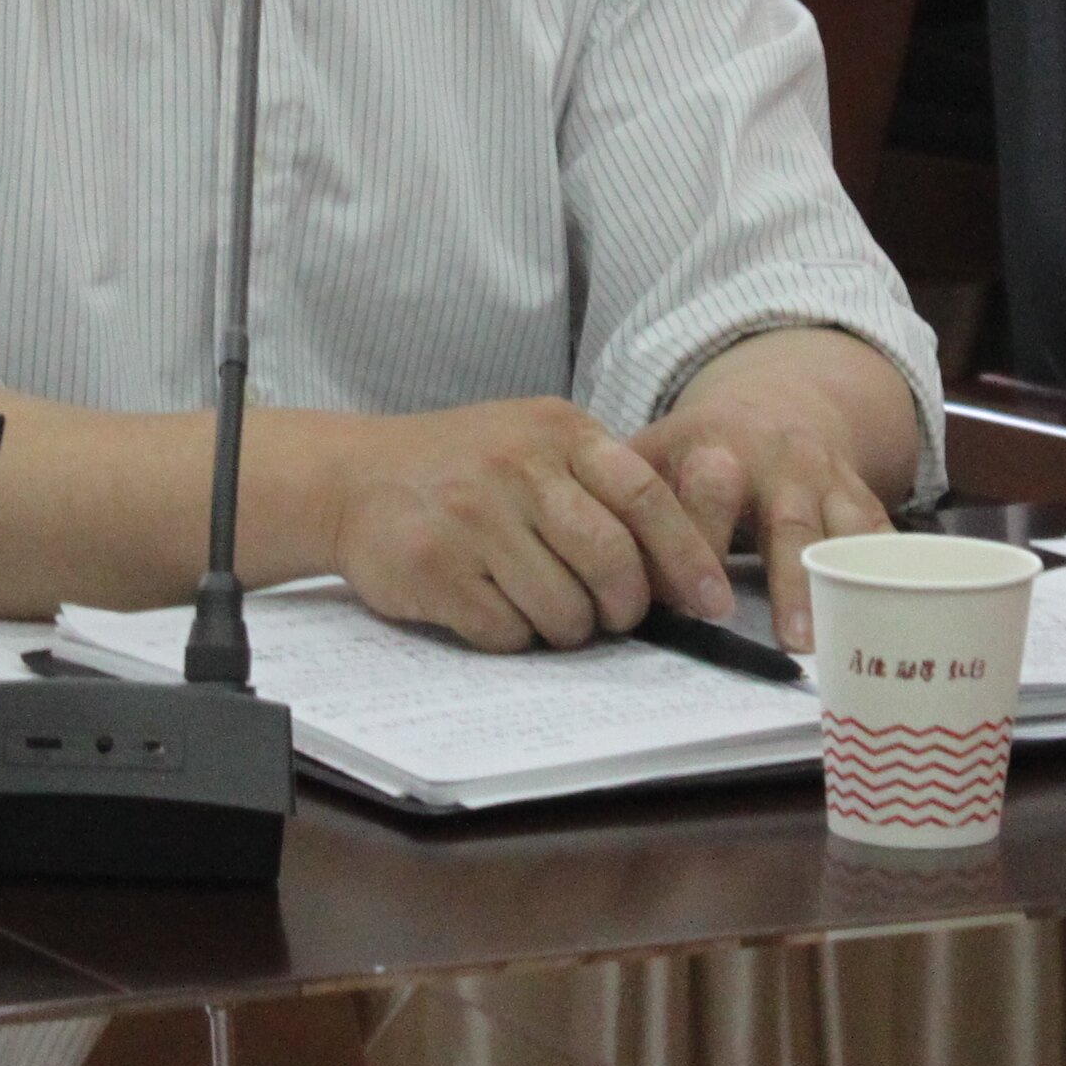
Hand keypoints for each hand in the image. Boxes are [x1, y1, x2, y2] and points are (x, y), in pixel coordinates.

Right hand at [318, 399, 732, 651]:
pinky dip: (511, 635)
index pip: (645, 495)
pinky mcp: (436, 568)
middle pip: (612, 562)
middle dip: (624, 607)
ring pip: (563, 610)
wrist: (351, 476)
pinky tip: (491, 606)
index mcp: (557, 431)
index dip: (688, 556)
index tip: (713, 602)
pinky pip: (507, 631)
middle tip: (612, 617)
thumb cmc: (462, 467)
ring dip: (564, 627)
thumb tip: (683, 564)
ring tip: (539, 604)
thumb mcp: (533, 443)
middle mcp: (518, 467)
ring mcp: (474, 518)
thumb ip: (600, 484)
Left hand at [632, 347, 903, 652]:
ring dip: (841, 586)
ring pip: (838, 533)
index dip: (699, 548)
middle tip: (786, 638)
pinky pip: (881, 535)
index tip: (693, 605)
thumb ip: (622, 510)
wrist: (776, 406)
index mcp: (712, 449)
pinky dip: (891, 571)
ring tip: (839, 641)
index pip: (705, 500)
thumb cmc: (698, 454)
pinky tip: (896, 614)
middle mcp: (776, 461)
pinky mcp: (860, 497)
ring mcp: (825, 480)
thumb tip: (589, 580)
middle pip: (785, 520)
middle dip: (788, 577)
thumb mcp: (652, 457)